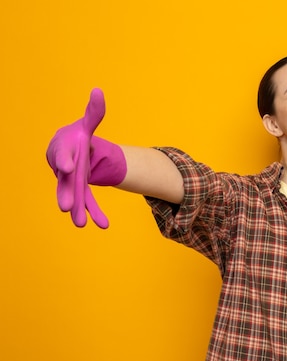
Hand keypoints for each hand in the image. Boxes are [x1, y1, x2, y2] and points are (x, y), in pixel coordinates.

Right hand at [46, 89, 109, 227]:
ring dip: (78, 210)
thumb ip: (94, 112)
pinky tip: (103, 225)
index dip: (65, 160)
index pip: (63, 155)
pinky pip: (87, 201)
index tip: (67, 167)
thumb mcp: (86, 123)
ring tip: (81, 224)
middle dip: (65, 194)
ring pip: (74, 196)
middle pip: (64, 182)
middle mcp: (65, 169)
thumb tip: (99, 91)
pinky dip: (95, 212)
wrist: (68, 148)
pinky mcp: (79, 189)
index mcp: (65, 150)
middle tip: (65, 207)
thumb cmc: (76, 135)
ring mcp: (71, 181)